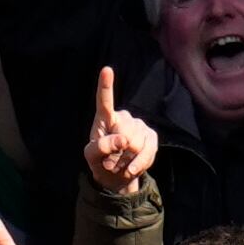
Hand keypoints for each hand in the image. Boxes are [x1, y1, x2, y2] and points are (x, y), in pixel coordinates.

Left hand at [84, 67, 156, 194]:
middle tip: (111, 162)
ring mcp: (140, 125)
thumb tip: (123, 140)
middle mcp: (124, 117)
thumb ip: (101, 147)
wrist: (118, 175)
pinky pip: (148, 152)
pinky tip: (133, 167)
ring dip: (127, 160)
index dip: (106, 85)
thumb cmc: (101, 161)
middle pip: (124, 134)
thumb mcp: (91, 156)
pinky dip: (139, 164)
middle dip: (118, 152)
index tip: (106, 70)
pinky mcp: (152, 136)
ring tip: (121, 164)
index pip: (104, 100)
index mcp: (104, 117)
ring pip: (136, 145)